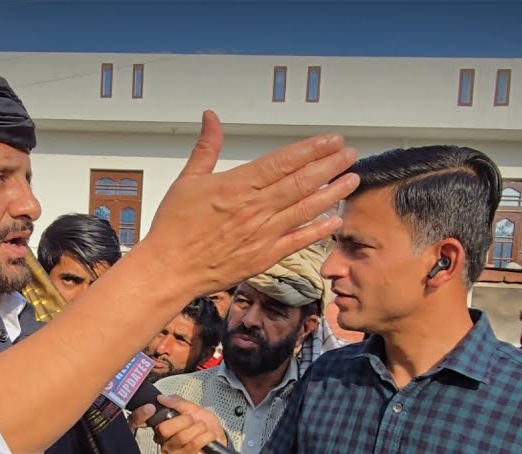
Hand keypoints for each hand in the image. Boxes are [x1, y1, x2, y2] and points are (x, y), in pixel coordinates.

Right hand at [132, 395, 226, 453]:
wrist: (219, 440)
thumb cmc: (203, 425)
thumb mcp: (193, 408)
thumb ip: (178, 402)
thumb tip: (161, 398)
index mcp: (160, 424)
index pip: (138, 422)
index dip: (140, 415)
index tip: (149, 407)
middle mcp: (161, 438)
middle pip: (164, 429)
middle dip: (185, 421)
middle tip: (194, 420)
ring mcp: (170, 451)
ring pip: (182, 436)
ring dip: (199, 429)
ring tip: (204, 429)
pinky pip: (194, 444)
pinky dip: (206, 436)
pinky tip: (208, 436)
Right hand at [140, 111, 357, 295]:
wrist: (169, 269)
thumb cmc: (174, 227)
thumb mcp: (187, 180)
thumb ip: (206, 147)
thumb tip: (211, 117)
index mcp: (236, 185)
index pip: (283, 161)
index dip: (312, 149)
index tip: (332, 140)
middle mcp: (254, 208)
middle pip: (301, 182)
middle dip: (330, 166)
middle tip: (350, 154)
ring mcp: (262, 234)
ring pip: (305, 209)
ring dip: (332, 193)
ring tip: (352, 179)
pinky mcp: (264, 257)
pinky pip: (297, 241)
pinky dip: (318, 231)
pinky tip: (335, 220)